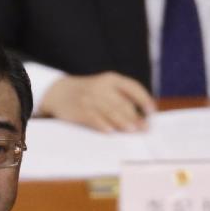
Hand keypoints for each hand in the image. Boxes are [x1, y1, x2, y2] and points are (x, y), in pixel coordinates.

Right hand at [38, 72, 155, 132]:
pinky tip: (110, 131)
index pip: (132, 87)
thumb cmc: (88, 94)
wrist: (58, 92)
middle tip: (144, 129)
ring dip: (122, 122)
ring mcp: (89, 98)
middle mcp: (101, 86)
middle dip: (134, 117)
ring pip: (109, 111)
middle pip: (122, 103)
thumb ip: (120, 99)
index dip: (143, 99)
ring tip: (132, 131)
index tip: (151, 111)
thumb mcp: (104, 88)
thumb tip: (141, 117)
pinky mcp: (79, 109)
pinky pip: (93, 118)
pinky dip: (102, 124)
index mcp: (111, 79)